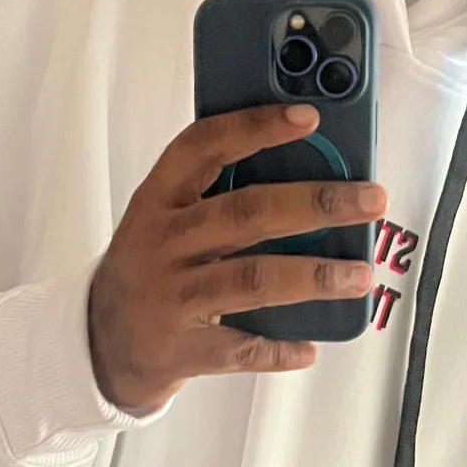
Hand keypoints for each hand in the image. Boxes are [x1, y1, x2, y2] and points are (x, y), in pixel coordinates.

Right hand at [88, 105, 386, 413]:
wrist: (96, 343)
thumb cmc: (149, 268)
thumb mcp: (166, 220)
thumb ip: (220, 197)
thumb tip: (312, 179)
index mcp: (158, 200)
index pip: (203, 147)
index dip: (255, 127)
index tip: (309, 117)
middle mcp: (161, 244)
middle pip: (246, 213)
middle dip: (316, 203)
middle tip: (370, 200)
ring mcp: (169, 298)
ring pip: (251, 279)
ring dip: (313, 275)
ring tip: (360, 274)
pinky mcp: (178, 349)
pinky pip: (238, 348)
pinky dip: (277, 349)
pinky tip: (310, 346)